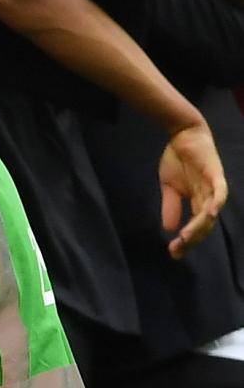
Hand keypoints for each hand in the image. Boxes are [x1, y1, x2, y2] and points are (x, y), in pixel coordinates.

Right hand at [160, 119, 226, 256]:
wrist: (182, 135)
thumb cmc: (178, 159)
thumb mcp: (169, 187)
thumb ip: (171, 206)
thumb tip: (169, 228)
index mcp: (199, 201)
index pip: (196, 226)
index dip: (186, 240)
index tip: (173, 253)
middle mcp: (209, 198)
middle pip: (205, 225)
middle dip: (191, 239)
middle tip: (177, 250)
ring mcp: (214, 187)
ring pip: (210, 212)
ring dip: (199, 226)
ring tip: (186, 238)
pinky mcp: (215, 175)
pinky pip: (219, 192)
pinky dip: (215, 203)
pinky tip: (208, 214)